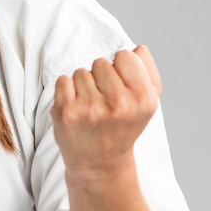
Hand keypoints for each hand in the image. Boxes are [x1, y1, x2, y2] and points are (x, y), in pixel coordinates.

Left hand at [50, 46, 161, 178]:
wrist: (100, 163)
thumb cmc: (124, 126)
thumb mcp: (147, 102)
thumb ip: (147, 70)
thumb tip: (137, 48)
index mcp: (143, 98)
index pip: (125, 55)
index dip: (120, 68)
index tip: (120, 86)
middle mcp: (119, 103)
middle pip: (101, 62)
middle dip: (100, 77)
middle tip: (104, 100)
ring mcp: (90, 108)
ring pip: (81, 71)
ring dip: (83, 85)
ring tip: (91, 106)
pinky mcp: (66, 111)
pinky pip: (63, 80)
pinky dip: (66, 90)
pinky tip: (76, 108)